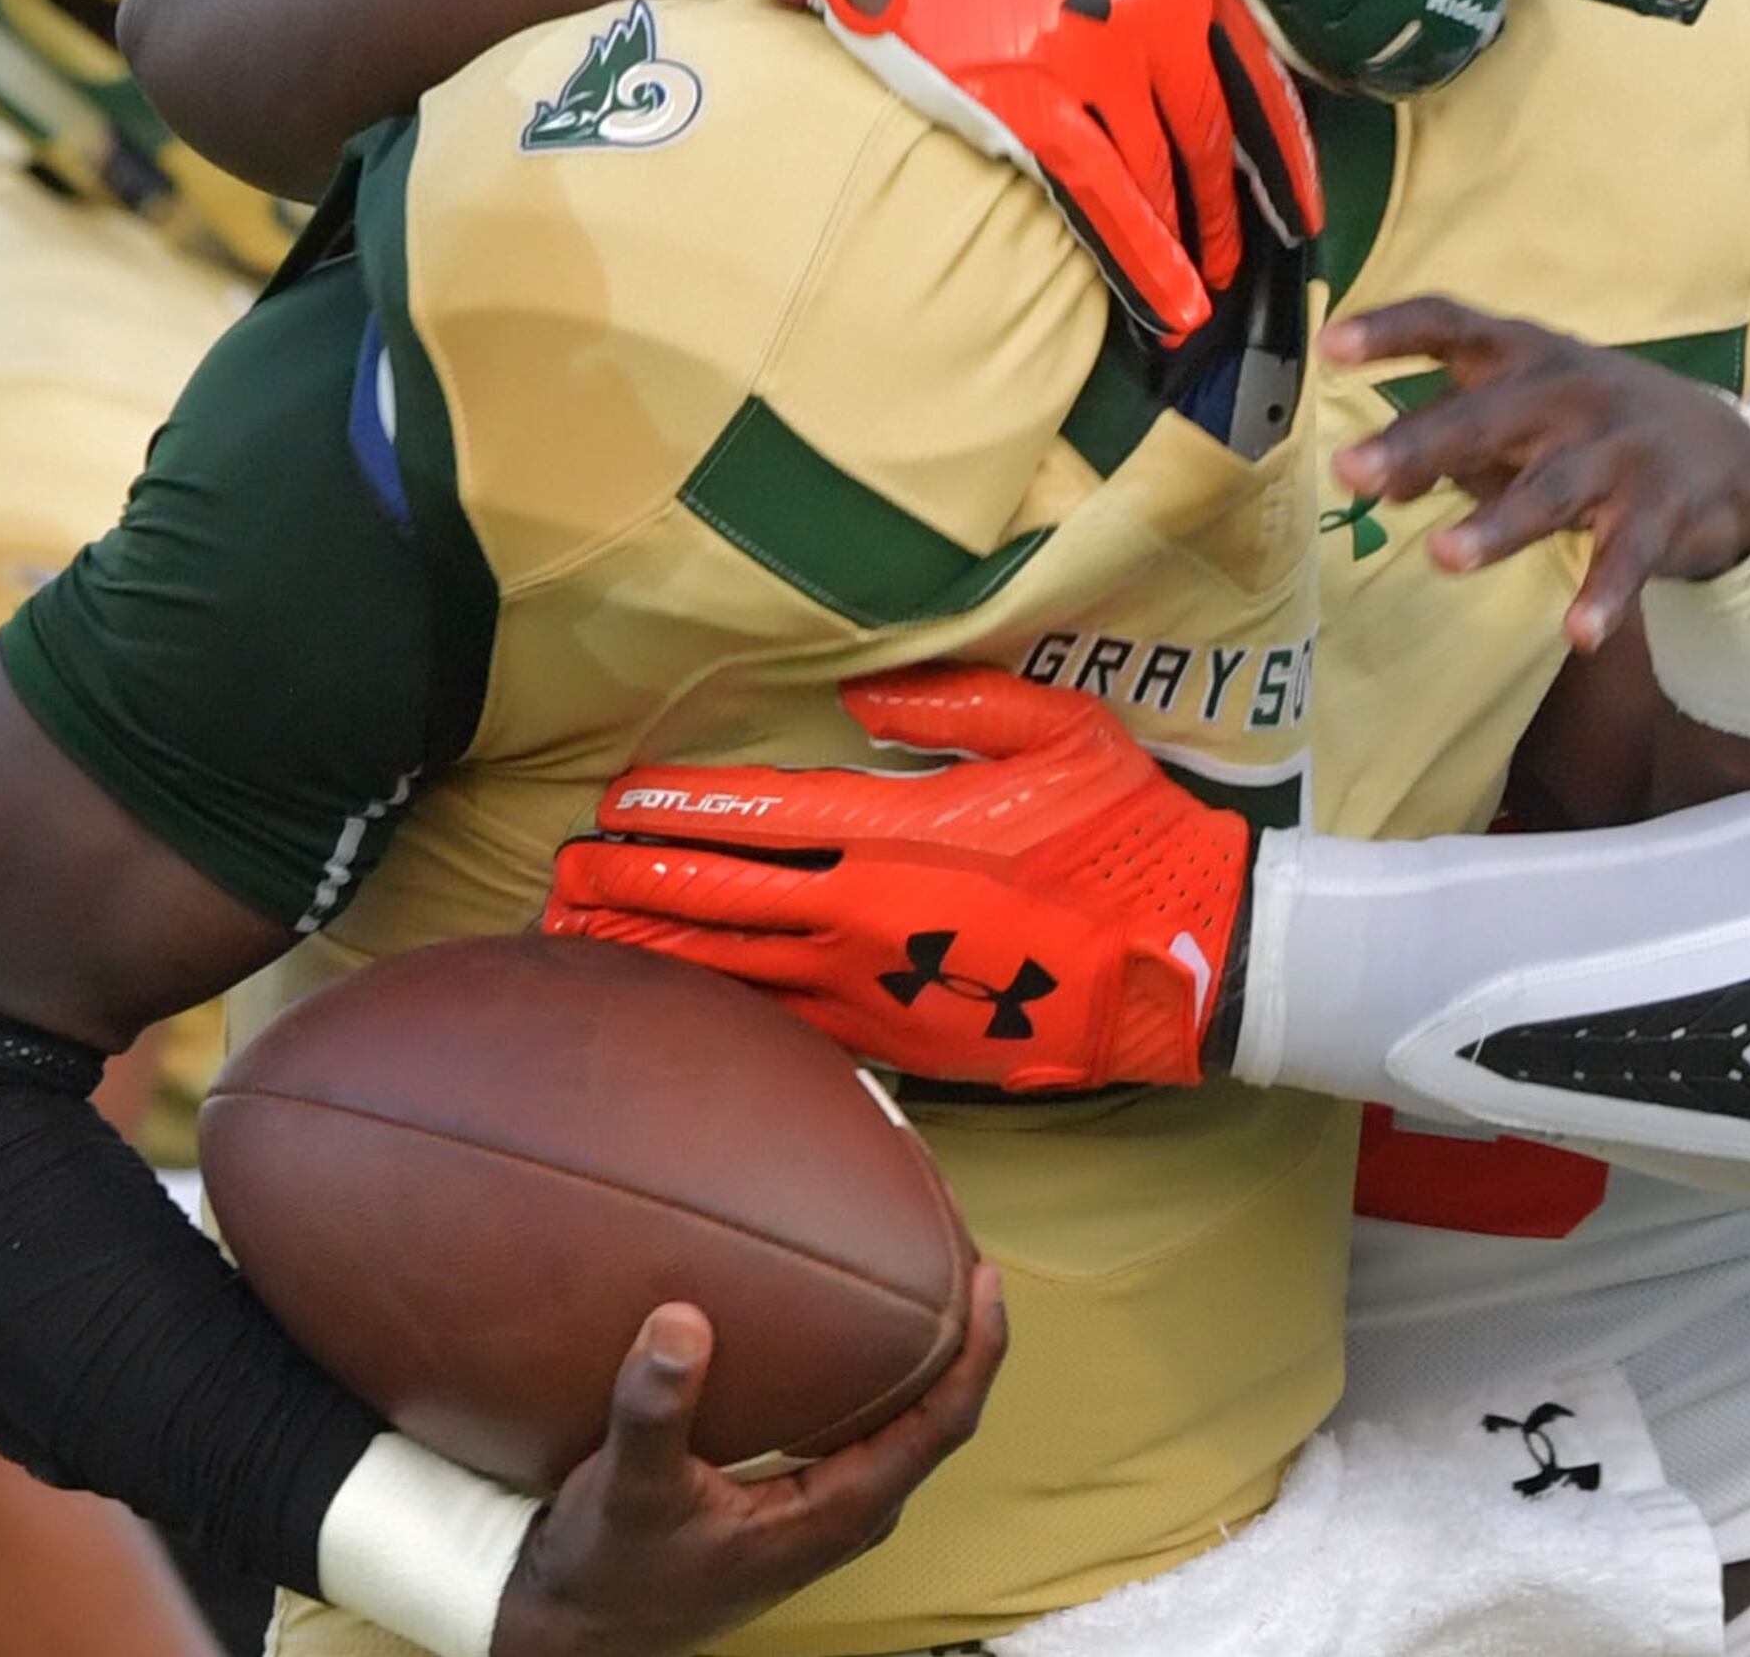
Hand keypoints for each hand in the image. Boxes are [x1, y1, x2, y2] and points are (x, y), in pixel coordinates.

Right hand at [491, 1274, 1008, 1656]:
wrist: (585, 1629)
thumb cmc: (613, 1569)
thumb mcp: (627, 1488)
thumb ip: (655, 1410)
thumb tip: (682, 1321)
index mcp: (836, 1513)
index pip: (943, 1426)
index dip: (978, 1351)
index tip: (990, 1278)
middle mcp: (849, 1512)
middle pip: (939, 1415)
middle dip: (959, 1334)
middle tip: (957, 1244)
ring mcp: (828, 1507)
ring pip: (904, 1419)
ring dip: (921, 1351)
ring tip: (919, 1268)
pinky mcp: (799, 1498)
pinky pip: (864, 1424)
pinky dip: (875, 1370)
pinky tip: (848, 1325)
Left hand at [543, 668, 1253, 1090]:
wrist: (1190, 966)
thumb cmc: (1127, 835)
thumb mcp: (1057, 730)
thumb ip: (951, 702)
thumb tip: (858, 701)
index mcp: (900, 833)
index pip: (758, 819)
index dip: (679, 813)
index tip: (616, 807)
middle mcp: (869, 917)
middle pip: (721, 903)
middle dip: (632, 889)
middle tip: (560, 880)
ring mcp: (878, 991)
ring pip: (735, 976)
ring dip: (651, 959)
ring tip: (578, 947)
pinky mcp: (898, 1046)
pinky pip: (786, 1028)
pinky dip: (718, 1017)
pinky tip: (672, 1013)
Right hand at [773, 0, 1322, 342]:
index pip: (1255, 82)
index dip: (1283, 158)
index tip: (1299, 209)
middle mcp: (1150, 21)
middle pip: (1210, 140)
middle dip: (1230, 212)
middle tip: (1237, 260)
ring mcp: (1089, 67)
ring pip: (1158, 178)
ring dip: (1185, 243)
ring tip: (1198, 291)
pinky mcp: (1022, 104)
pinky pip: (1099, 201)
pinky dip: (1141, 262)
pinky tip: (1168, 307)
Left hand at [1324, 297, 1749, 648]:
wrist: (1727, 450)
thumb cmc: (1591, 424)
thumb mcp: (1519, 418)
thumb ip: (1447, 443)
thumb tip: (1377, 484)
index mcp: (1522, 356)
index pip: (1451, 325)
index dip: (1392, 332)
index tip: (1332, 345)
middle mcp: (1567, 392)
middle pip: (1486, 416)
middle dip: (1419, 444)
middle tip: (1353, 472)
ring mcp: (1618, 449)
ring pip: (1550, 488)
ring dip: (1498, 524)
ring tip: (1445, 556)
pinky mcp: (1662, 508)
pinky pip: (1627, 556)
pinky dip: (1605, 594)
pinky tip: (1580, 633)